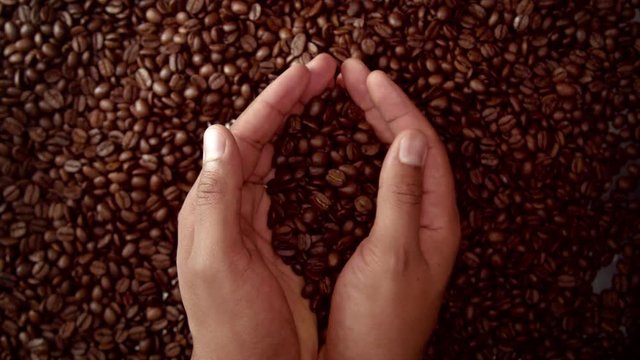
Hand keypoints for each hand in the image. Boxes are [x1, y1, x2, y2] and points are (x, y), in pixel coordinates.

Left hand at [177, 54, 336, 359]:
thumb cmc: (234, 326)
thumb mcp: (220, 262)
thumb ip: (217, 198)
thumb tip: (218, 133)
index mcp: (211, 206)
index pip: (244, 136)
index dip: (276, 100)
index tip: (308, 72)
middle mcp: (224, 206)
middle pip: (255, 137)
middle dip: (286, 100)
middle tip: (320, 71)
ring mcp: (243, 220)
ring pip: (265, 154)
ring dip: (287, 121)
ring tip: (312, 94)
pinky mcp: (263, 236)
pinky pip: (272, 182)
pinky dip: (288, 155)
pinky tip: (296, 145)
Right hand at [323, 59, 459, 358]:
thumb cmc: (381, 319)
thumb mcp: (392, 253)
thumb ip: (400, 196)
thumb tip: (407, 139)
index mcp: (435, 218)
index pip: (421, 147)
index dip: (397, 108)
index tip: (371, 78)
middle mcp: (426, 217)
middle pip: (410, 146)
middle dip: (385, 106)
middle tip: (355, 74)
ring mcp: (406, 225)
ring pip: (395, 160)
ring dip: (377, 124)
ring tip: (354, 94)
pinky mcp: (385, 235)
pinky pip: (381, 180)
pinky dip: (366, 153)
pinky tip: (353, 142)